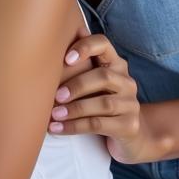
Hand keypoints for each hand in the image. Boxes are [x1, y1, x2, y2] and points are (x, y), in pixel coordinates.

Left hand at [49, 34, 150, 163]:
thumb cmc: (98, 99)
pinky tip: (58, 129)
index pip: (102, 44)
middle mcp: (126, 80)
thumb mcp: (89, 81)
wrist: (129, 134)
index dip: (85, 47)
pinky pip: (100, 125)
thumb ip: (76, 64)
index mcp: (114, 63)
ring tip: (54, 115)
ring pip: (103, 103)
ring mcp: (131, 104)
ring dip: (74, 110)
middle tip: (55, 96)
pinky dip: (76, 126)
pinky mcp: (130, 125)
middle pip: (103, 77)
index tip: (65, 58)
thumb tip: (47, 44)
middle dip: (76, 86)